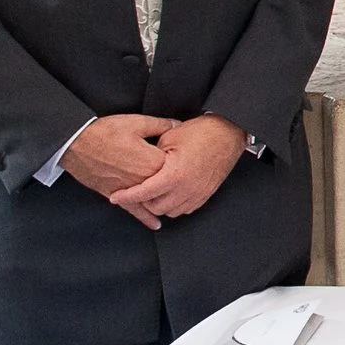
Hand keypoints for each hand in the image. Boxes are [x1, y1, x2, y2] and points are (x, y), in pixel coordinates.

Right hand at [59, 114, 178, 226]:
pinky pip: (134, 210)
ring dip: (164, 200)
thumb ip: (161, 125)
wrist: (75, 143)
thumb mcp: (137, 122)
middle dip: (176, 182)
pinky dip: (146, 218)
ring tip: (177, 200)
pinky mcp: (117, 195)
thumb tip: (178, 125)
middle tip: (187, 177)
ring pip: (154, 200)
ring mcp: (131, 190)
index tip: (187, 155)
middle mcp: (144, 180)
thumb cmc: (104, 132)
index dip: (182, 160)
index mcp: (153, 162)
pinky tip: (156, 224)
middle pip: (167, 186)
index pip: (178, 166)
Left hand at [109, 114, 246, 221]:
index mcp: (174, 175)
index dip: (127, 196)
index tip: (116, 197)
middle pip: (156, 207)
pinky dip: (175, 205)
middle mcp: (187, 188)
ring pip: (171, 212)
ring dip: (160, 205)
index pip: (143, 193)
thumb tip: (140, 166)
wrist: (228, 132)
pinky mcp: (206, 194)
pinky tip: (171, 193)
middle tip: (136, 191)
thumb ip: (151, 156)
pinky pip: (186, 209)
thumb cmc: (201, 132)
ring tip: (154, 193)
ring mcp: (198, 193)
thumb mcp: (168, 138)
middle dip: (144, 201)